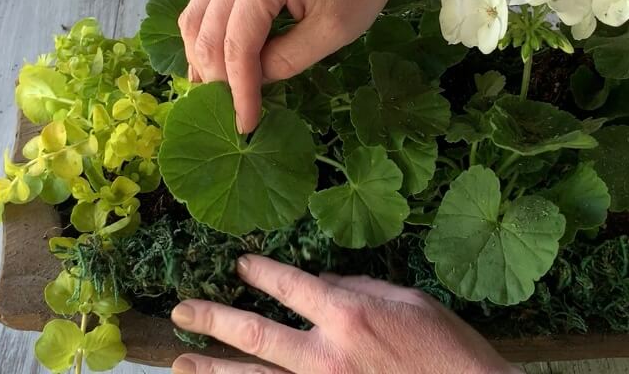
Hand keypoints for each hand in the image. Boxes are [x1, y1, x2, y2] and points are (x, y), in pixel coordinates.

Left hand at [169, 255, 518, 373]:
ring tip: (180, 366)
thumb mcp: (411, 301)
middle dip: (214, 321)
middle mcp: (326, 354)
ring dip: (214, 372)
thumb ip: (362, 289)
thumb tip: (325, 283)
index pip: (290, 286)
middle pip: (256, 335)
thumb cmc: (448, 349)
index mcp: (349, 314)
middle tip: (182, 312)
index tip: (239, 265)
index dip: (260, 272)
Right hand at [179, 0, 411, 132]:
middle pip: (206, 34)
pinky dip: (207, 35)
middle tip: (229, 114)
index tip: (246, 126)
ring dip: (203, 59)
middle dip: (216, 80)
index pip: (236, 47)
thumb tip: (252, 81)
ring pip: (195, 19)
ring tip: (219, 94)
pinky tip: (218, 63)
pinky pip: (206, 4)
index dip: (239, 92)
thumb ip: (287, 60)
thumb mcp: (333, 31)